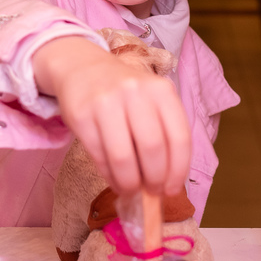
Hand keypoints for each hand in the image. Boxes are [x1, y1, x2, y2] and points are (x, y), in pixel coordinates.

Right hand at [33, 37, 190, 196]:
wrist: (82, 68)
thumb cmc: (124, 93)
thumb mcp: (151, 100)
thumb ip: (162, 134)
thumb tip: (166, 184)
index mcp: (161, 90)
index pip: (179, 138)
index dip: (178, 170)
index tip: (172, 189)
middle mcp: (135, 92)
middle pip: (153, 149)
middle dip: (154, 180)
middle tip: (151, 191)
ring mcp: (106, 102)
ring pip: (124, 158)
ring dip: (130, 183)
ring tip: (132, 189)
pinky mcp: (82, 115)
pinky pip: (99, 156)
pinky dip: (110, 176)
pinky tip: (115, 180)